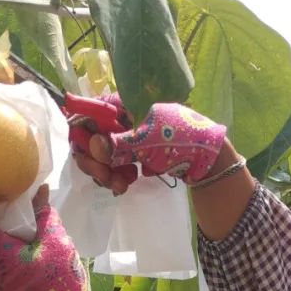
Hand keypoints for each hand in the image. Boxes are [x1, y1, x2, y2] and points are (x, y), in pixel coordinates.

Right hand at [71, 102, 226, 195]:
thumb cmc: (178, 139)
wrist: (208, 160)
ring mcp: (127, 139)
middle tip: (104, 178)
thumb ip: (116, 144)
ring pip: (102, 156)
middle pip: (91, 138)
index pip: (89, 113)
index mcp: (123, 105)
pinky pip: (115, 166)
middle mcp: (121, 119)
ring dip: (105, 173)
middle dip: (94, 161)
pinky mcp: (133, 156)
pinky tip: (124, 185)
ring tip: (118, 186)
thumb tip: (90, 146)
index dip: (82, 133)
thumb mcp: (145, 141)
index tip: (88, 154)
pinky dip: (116, 177)